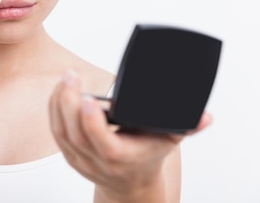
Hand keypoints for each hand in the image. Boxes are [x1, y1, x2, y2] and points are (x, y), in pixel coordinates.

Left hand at [49, 70, 210, 201]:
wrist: (130, 184)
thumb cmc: (147, 157)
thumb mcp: (169, 140)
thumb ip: (187, 126)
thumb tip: (205, 116)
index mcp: (120, 157)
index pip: (102, 142)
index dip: (92, 121)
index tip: (90, 98)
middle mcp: (96, 160)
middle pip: (74, 132)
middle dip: (68, 101)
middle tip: (72, 75)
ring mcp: (79, 158)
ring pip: (61, 130)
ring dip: (59, 101)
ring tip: (66, 78)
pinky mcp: (68, 152)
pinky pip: (56, 130)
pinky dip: (54, 109)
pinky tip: (59, 90)